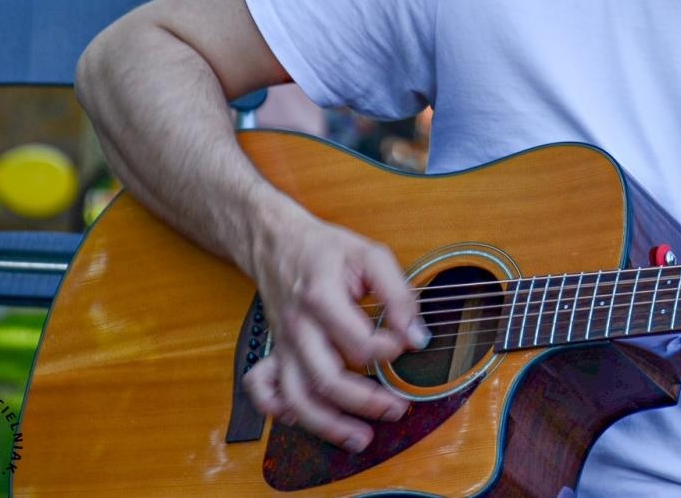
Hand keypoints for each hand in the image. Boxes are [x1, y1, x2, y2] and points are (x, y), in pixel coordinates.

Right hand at [240, 212, 426, 450]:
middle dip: (365, 403)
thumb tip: (416, 336)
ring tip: (361, 438)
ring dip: (328, 425)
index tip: (406, 344)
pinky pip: (264, 391)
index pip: (359, 343)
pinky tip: (304, 420)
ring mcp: (283, 345)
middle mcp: (297, 328)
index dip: (389, 349)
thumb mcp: (371, 256)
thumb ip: (398, 294)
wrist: (278, 243)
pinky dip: (280, 411)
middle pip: (326, 380)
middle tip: (397, 408)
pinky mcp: (275, 354)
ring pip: (297, 398)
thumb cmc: (327, 250)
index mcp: (320, 299)